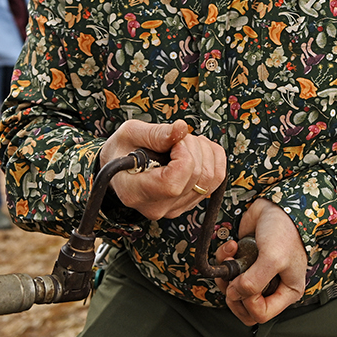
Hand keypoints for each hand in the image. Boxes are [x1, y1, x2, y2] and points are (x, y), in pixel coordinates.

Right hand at [98, 119, 225, 220]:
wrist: (120, 169)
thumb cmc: (121, 151)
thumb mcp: (129, 134)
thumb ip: (155, 133)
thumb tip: (181, 129)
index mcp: (136, 193)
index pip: (173, 184)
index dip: (183, 158)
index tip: (174, 143)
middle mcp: (157, 207)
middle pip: (196, 177)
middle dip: (193, 147)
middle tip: (177, 138)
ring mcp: (174, 208)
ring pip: (211, 179)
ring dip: (205, 151)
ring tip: (186, 142)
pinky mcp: (187, 202)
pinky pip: (216, 181)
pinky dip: (214, 159)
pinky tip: (199, 149)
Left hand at [215, 199, 307, 324]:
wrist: (277, 205)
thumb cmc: (285, 231)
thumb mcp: (273, 259)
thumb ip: (253, 283)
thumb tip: (233, 294)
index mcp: (287, 292)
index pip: (262, 314)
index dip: (249, 303)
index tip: (245, 284)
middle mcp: (272, 286)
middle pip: (245, 308)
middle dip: (232, 293)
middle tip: (231, 279)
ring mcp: (257, 274)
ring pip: (232, 290)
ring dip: (226, 274)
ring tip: (231, 256)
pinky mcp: (245, 261)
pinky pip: (228, 269)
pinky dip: (225, 257)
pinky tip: (233, 245)